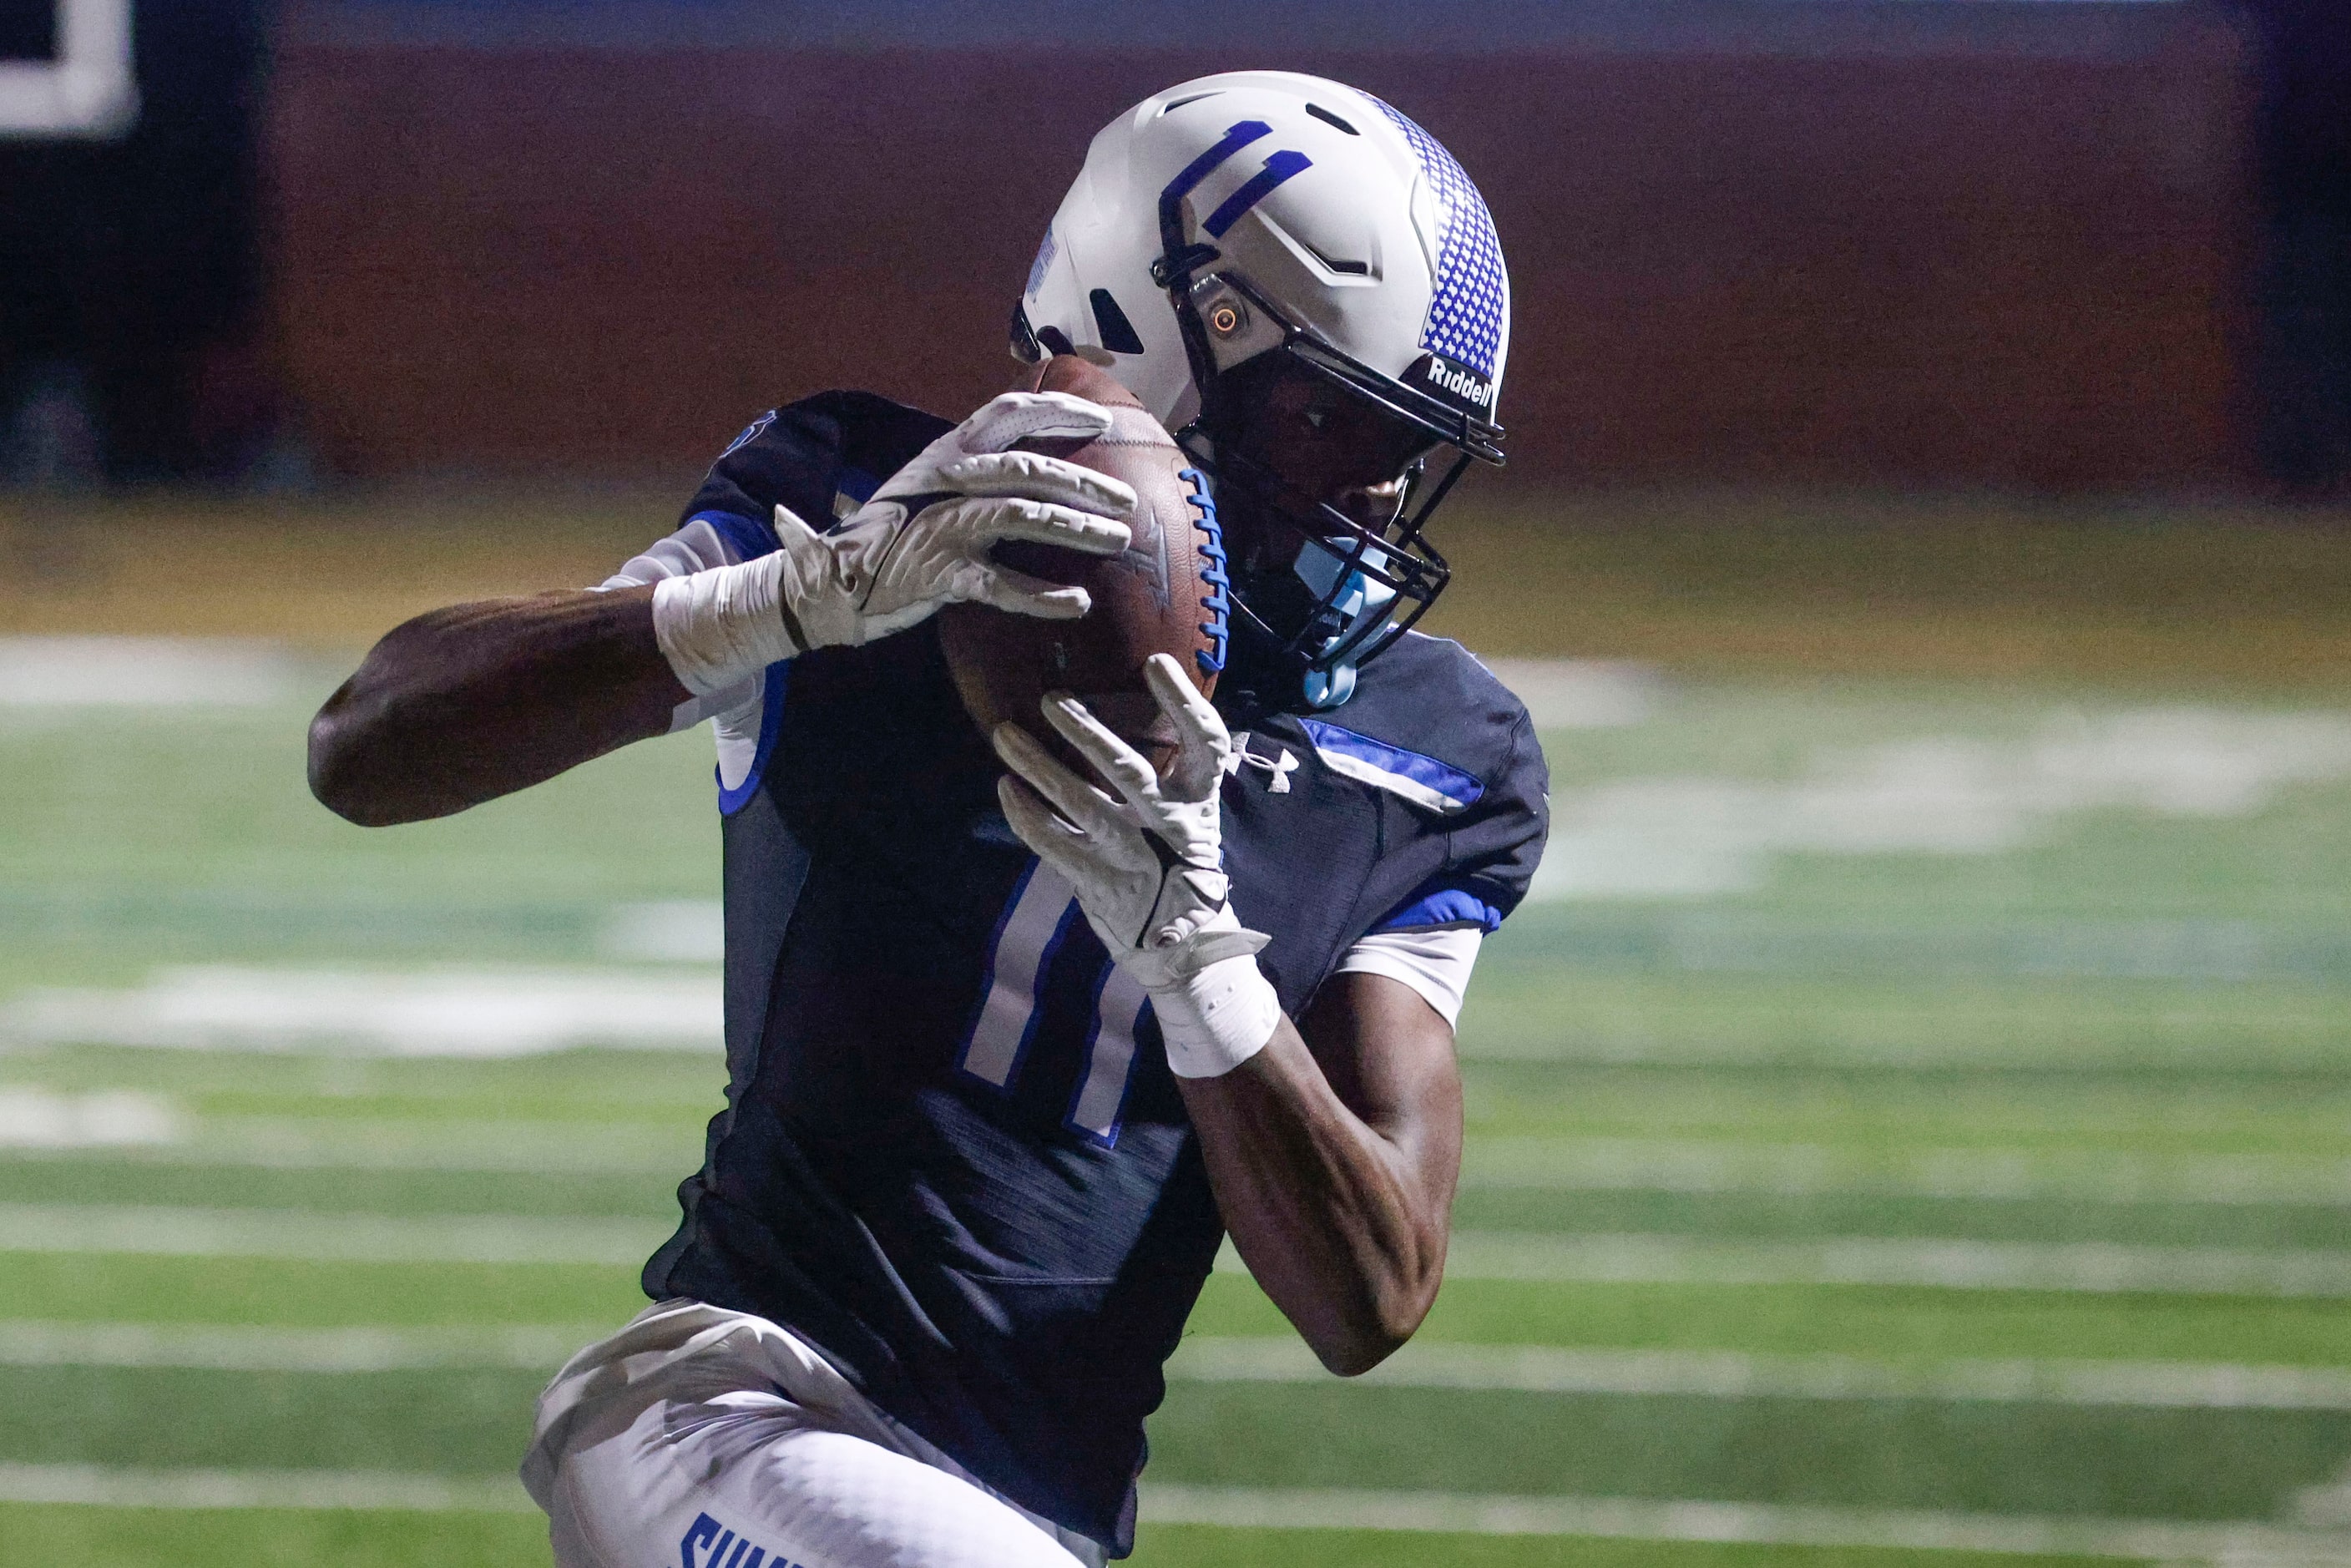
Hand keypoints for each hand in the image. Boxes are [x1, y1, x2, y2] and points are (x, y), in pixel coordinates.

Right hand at [770, 391, 1136, 650]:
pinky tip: (1077, 603)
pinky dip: (1042, 595)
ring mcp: (943, 526)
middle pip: (1030, 468)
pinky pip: (1001, 585)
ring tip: (1116, 540)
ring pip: (1024, 515)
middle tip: (1127, 502)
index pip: (1009, 414)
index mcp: (947, 453)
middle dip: (1085, 482)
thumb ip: (971, 469)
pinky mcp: (940, 575)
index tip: (1102, 421)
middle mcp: (947, 481)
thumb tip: (1031, 462)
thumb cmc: (888, 533)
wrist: (826, 581)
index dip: (1059, 411)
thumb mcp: (926, 484)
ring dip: (1077, 528)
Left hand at [993, 654, 1269, 991]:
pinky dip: (1025, 816)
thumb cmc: (1184, 866)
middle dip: (1087, 733)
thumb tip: (1155, 701)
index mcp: (1199, 803)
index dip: (1183, 703)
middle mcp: (1166, 825)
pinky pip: (1052, 843)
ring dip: (1037, 766)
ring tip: (1003, 734)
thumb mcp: (1197, 818)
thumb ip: (1180, 771)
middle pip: (1127, 770)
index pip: (1204, 743)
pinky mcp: (1095, 881)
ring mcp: (1128, 855)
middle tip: (1051, 698)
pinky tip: (1004, 787)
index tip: (1155, 664)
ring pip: (1077, 802)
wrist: (1184, 949)